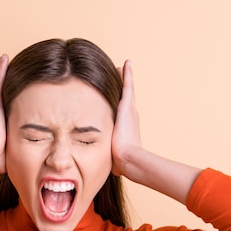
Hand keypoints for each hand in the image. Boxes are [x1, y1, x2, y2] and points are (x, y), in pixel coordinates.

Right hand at [0, 54, 8, 173]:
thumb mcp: (11, 153)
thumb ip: (17, 155)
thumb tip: (26, 167)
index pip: (3, 107)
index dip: (7, 100)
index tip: (12, 93)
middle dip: (2, 81)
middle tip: (6, 68)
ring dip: (1, 72)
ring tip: (5, 60)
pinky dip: (1, 69)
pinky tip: (5, 58)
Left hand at [112, 60, 142, 177]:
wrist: (128, 159)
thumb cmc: (119, 161)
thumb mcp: (110, 154)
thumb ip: (106, 155)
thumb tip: (99, 166)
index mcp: (125, 126)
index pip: (120, 111)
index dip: (117, 102)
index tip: (113, 96)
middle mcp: (130, 116)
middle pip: (124, 97)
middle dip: (121, 87)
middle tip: (119, 74)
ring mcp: (129, 110)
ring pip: (126, 89)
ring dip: (124, 78)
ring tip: (122, 66)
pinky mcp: (127, 106)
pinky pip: (127, 85)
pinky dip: (127, 74)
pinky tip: (126, 63)